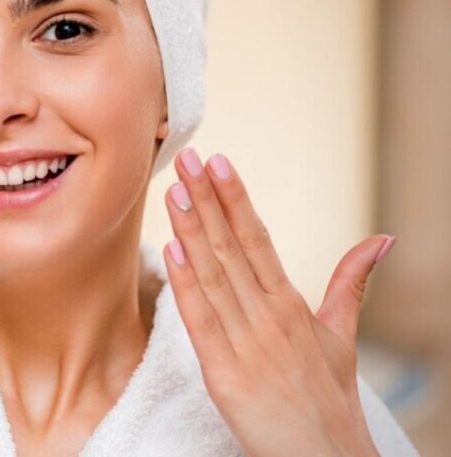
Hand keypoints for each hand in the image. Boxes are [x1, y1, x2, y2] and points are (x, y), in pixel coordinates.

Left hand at [162, 148, 394, 456]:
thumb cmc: (328, 401)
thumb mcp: (340, 337)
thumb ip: (350, 284)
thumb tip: (381, 240)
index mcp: (290, 304)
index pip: (258, 238)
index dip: (235, 198)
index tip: (217, 161)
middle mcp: (270, 317)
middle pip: (234, 247)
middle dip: (208, 200)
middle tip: (187, 156)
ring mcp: (248, 344)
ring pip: (215, 276)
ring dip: (193, 230)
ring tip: (174, 189)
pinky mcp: (227, 376)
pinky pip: (202, 323)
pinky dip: (188, 285)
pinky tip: (174, 250)